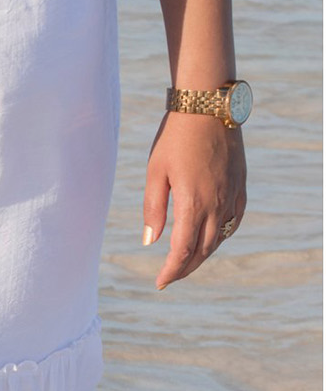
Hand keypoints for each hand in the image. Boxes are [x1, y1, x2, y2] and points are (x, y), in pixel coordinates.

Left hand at [143, 110, 246, 289]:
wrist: (208, 108)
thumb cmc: (175, 139)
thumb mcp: (155, 174)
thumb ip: (154, 209)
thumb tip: (150, 242)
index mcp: (193, 203)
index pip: (183, 250)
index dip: (171, 270)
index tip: (160, 282)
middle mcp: (217, 203)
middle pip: (202, 250)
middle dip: (185, 268)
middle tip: (169, 279)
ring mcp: (232, 194)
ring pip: (219, 237)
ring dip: (202, 255)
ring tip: (185, 264)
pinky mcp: (240, 185)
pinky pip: (235, 220)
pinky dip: (222, 236)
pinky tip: (211, 241)